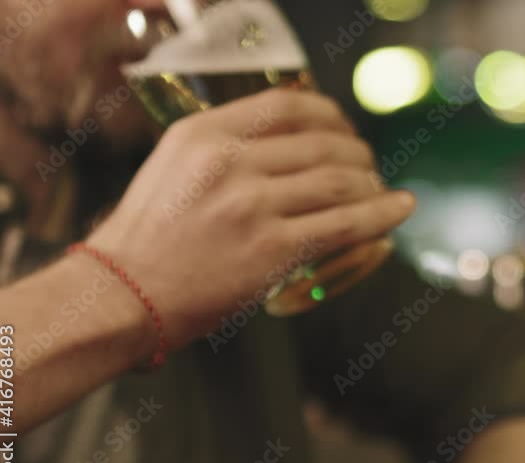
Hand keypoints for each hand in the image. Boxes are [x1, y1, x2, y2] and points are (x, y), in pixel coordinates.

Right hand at [86, 89, 413, 347]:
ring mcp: (252, 205)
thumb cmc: (149, 237)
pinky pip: (346, 224)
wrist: (124, 295)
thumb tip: (294, 137)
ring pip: (340, 182)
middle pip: (323, 144)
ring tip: (382, 191)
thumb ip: (227, 145)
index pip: (287, 106)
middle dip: (357, 154)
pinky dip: (382, 214)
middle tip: (367, 167)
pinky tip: (400, 209)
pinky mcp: (273, 249)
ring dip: (372, 184)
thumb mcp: (175, 165)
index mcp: (203, 134)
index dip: (330, 114)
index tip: (344, 127)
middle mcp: (229, 162)